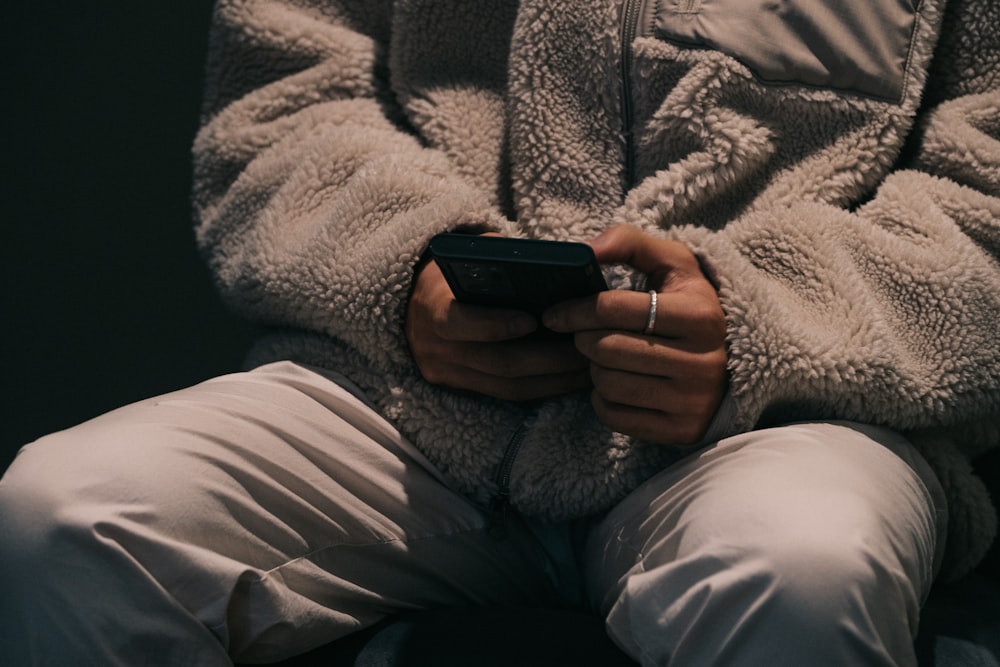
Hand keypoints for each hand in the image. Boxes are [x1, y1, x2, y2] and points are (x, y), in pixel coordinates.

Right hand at [406, 246, 590, 401]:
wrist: (416, 301)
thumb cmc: (457, 271)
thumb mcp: (473, 256)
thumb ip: (503, 261)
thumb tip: (554, 268)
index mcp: (433, 305)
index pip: (458, 322)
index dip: (495, 325)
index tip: (533, 320)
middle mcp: (435, 346)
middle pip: (497, 363)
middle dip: (547, 359)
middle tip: (585, 349)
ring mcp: (446, 372)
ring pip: (507, 387)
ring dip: (552, 380)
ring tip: (587, 367)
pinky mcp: (459, 388)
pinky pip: (506, 395)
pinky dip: (541, 388)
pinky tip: (568, 379)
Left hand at [543, 225, 727, 444]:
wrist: (731, 367)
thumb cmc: (689, 307)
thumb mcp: (674, 265)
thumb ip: (630, 243)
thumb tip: (586, 250)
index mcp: (699, 315)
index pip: (614, 308)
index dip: (574, 309)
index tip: (555, 313)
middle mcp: (701, 360)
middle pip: (606, 349)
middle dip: (583, 340)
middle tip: (583, 335)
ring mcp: (691, 400)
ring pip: (607, 384)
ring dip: (594, 369)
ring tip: (605, 357)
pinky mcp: (679, 430)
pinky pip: (614, 416)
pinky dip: (603, 399)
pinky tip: (617, 383)